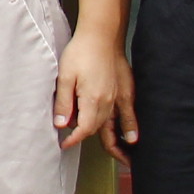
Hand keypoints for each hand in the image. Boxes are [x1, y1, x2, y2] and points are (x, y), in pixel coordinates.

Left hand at [54, 35, 136, 160]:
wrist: (102, 35)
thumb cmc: (81, 52)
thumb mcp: (65, 76)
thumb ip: (64, 102)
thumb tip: (61, 124)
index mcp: (92, 100)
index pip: (84, 129)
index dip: (74, 139)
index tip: (66, 144)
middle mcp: (108, 102)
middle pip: (100, 130)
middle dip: (96, 143)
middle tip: (91, 154)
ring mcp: (119, 97)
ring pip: (116, 126)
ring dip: (118, 143)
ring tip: (123, 159)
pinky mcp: (126, 90)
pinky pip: (129, 114)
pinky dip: (131, 127)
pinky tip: (133, 137)